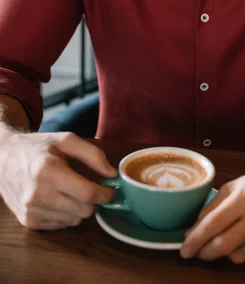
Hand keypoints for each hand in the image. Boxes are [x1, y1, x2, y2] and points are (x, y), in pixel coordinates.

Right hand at [0, 131, 117, 229]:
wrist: (4, 158)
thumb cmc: (38, 147)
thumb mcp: (66, 140)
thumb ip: (93, 155)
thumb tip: (112, 174)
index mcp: (48, 170)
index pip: (87, 193)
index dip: (105, 193)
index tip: (112, 189)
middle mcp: (37, 194)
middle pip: (83, 210)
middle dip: (94, 201)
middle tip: (93, 189)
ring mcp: (31, 210)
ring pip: (74, 220)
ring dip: (80, 208)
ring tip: (73, 191)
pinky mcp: (28, 222)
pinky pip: (61, 225)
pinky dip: (67, 214)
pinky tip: (60, 199)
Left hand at [180, 163, 244, 262]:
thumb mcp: (237, 184)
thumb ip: (214, 206)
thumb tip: (193, 230)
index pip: (214, 224)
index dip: (196, 239)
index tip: (184, 249)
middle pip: (224, 245)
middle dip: (205, 252)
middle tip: (197, 252)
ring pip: (238, 256)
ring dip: (225, 253)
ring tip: (223, 242)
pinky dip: (244, 254)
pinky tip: (244, 242)